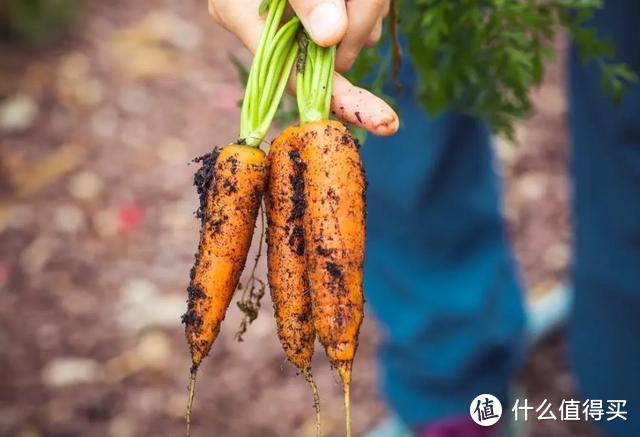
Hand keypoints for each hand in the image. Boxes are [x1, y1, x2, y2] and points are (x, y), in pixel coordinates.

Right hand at [209, 0, 397, 135]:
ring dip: (370, 6)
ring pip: (355, 35)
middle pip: (334, 56)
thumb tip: (331, 36)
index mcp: (243, 17)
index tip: (382, 120)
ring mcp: (297, 20)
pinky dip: (371, 1)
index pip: (296, 78)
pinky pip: (361, 18)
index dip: (340, 99)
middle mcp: (268, 26)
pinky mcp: (321, 10)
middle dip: (363, 22)